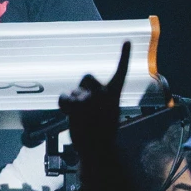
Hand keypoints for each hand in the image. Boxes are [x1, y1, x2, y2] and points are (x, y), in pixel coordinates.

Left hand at [59, 42, 130, 158]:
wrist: (97, 149)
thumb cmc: (102, 132)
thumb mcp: (109, 112)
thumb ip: (101, 98)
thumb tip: (83, 95)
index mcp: (114, 93)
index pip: (121, 70)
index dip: (124, 55)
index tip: (127, 41)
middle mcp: (104, 92)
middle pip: (86, 77)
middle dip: (82, 87)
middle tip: (83, 104)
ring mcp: (91, 97)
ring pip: (74, 91)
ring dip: (73, 102)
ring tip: (79, 117)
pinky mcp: (78, 105)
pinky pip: (65, 97)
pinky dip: (63, 104)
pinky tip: (67, 112)